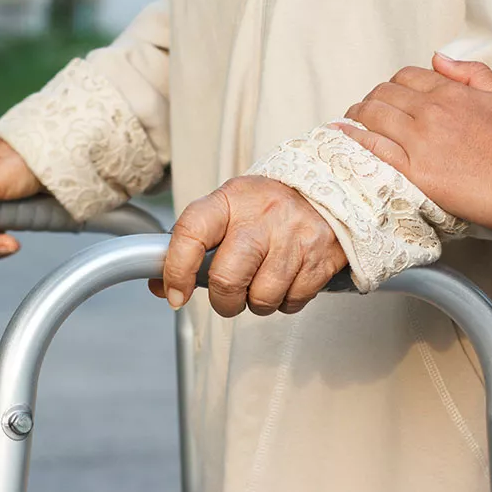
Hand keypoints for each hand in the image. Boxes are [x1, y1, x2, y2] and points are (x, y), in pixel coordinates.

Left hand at [149, 176, 346, 316]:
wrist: (329, 188)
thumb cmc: (267, 205)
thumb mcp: (227, 209)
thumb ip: (193, 244)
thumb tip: (161, 286)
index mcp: (231, 200)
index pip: (191, 232)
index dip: (176, 269)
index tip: (174, 292)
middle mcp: (262, 217)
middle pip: (226, 279)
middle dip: (222, 301)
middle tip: (226, 296)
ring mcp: (294, 238)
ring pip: (261, 298)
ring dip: (256, 303)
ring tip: (261, 282)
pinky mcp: (320, 260)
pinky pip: (291, 302)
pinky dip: (284, 301)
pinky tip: (286, 279)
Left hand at [338, 53, 491, 232]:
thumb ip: (471, 74)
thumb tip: (439, 58)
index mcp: (452, 92)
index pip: (407, 77)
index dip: (393, 85)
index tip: (390, 97)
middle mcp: (430, 111)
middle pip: (384, 94)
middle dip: (372, 100)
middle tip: (366, 111)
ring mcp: (420, 141)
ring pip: (373, 116)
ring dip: (357, 116)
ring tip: (349, 122)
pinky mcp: (416, 171)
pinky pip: (374, 148)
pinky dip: (354, 138)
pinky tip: (341, 135)